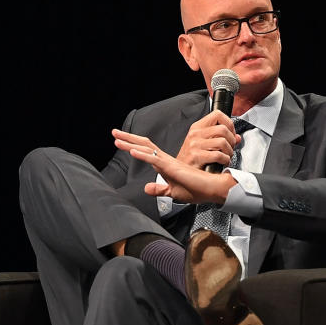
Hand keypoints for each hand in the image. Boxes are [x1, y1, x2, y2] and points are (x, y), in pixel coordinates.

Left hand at [113, 129, 237, 203]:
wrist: (211, 189)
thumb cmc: (197, 190)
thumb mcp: (172, 192)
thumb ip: (159, 189)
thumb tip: (147, 189)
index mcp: (165, 164)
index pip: (146, 150)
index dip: (132, 145)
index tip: (119, 141)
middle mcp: (165, 160)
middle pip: (144, 145)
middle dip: (128, 138)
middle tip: (114, 132)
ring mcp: (169, 162)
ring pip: (146, 149)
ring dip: (130, 144)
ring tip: (117, 139)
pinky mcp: (172, 168)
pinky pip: (154, 159)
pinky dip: (142, 155)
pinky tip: (132, 152)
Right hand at [174, 110, 240, 168]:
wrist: (179, 173)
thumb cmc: (192, 159)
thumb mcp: (204, 144)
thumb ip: (221, 138)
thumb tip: (237, 138)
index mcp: (197, 127)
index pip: (218, 114)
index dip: (229, 123)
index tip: (231, 133)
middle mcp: (195, 133)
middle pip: (223, 129)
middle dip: (231, 140)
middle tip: (230, 148)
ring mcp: (195, 144)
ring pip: (222, 141)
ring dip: (229, 151)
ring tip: (227, 156)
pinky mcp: (196, 156)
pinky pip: (218, 155)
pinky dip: (225, 160)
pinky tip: (223, 162)